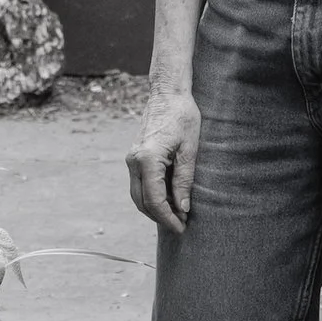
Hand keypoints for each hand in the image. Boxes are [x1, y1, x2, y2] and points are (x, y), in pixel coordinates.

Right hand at [127, 86, 200, 233]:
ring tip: (176, 214)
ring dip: (155, 208)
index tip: (182, 227)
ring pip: (138, 195)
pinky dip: (152, 195)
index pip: (154, 200)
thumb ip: (184, 180)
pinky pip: (140, 183)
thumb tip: (182, 208)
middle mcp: (135, 161)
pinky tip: (170, 198)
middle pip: (142, 202)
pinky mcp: (136, 156)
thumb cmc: (182, 116)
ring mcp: (132, 159)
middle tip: (180, 225)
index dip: (167, 218)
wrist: (168, 93)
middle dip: (160, 217)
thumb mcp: (189, 149)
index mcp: (148, 159)